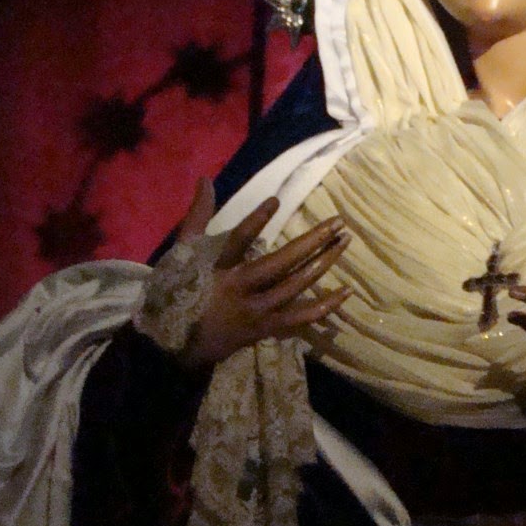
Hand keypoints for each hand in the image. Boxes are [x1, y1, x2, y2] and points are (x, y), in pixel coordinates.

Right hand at [176, 178, 350, 367]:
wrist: (179, 345)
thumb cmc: (181, 292)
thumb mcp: (183, 254)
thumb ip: (199, 216)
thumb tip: (206, 180)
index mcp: (218, 268)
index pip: (237, 241)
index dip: (255, 222)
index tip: (276, 201)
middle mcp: (241, 289)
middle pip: (281, 264)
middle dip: (312, 242)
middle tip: (338, 222)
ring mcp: (258, 311)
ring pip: (297, 286)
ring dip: (323, 263)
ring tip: (345, 241)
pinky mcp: (268, 327)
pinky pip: (301, 317)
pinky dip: (325, 306)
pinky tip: (347, 291)